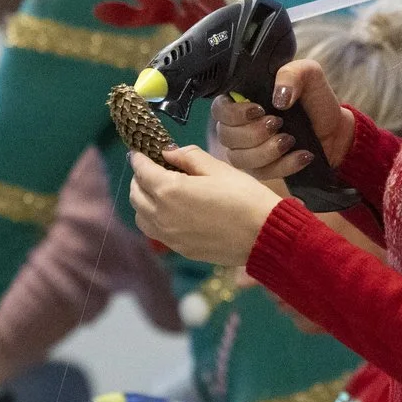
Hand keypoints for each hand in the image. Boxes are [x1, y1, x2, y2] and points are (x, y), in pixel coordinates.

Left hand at [128, 146, 284, 267]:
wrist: (265, 235)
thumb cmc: (244, 196)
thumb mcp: (218, 168)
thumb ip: (188, 157)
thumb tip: (167, 152)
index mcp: (169, 190)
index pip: (142, 171)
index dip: (139, 158)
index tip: (139, 152)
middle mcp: (162, 215)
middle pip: (136, 195)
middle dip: (140, 179)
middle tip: (152, 169)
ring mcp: (169, 236)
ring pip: (141, 217)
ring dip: (143, 202)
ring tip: (159, 192)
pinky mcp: (180, 249)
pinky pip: (155, 232)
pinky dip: (154, 219)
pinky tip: (170, 212)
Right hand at [213, 59, 352, 180]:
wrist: (335, 130)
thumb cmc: (316, 100)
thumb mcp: (309, 75)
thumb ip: (291, 73)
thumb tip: (278, 97)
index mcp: (243, 100)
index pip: (219, 109)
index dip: (233, 113)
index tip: (258, 110)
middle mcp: (240, 127)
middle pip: (226, 136)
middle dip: (253, 133)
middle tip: (278, 123)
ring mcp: (249, 150)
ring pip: (239, 159)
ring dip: (266, 150)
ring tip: (290, 140)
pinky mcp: (262, 170)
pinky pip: (262, 174)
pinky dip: (283, 165)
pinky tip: (301, 155)